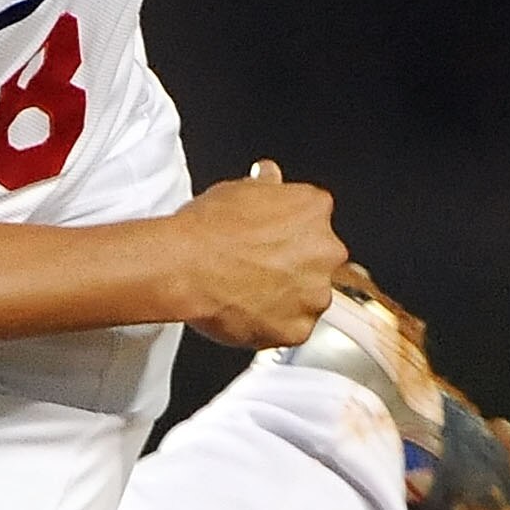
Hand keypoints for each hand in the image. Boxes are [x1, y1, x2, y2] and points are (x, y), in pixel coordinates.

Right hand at [172, 160, 347, 349]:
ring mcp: (314, 294)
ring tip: (249, 292)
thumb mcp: (237, 189)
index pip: (315, 221)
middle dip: (296, 266)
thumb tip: (269, 179)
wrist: (185, 267)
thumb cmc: (206, 230)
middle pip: (320, 261)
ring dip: (288, 297)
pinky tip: (248, 312)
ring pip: (309, 298)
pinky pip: (293, 330)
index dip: (290, 231)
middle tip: (259, 267)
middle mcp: (325, 251)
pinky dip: (275, 326)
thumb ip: (266, 188)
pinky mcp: (298, 329)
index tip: (275, 239)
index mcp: (314, 210)